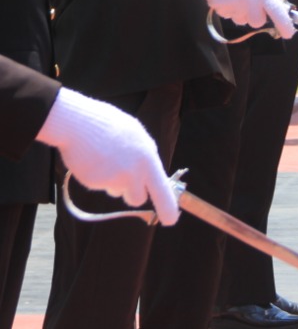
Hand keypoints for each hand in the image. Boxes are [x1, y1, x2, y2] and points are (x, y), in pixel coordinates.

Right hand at [36, 88, 179, 224]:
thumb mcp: (136, 137)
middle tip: (126, 184)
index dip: (167, 207)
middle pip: (138, 198)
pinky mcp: (96, 183)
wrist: (79, 122)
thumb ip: (143, 156)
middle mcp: (135, 172)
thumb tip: (148, 173)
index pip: (162, 189)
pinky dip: (98, 176)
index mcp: (148, 158)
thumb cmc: (109, 125)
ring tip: (107, 160)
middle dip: (133, 194)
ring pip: (117, 192)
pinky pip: (100, 186)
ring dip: (114, 184)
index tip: (170, 221)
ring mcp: (115, 179)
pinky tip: (94, 159)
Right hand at [161, 0, 294, 38]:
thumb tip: (269, 10)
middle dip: (254, 16)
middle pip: (257, 22)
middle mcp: (250, 1)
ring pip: (240, 20)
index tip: (288, 34)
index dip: (284, 24)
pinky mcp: (220, 9)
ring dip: (238, 12)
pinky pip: (227, 15)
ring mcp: (235, 6)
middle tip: (248, 2)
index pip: (277, 11)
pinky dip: (226, 8)